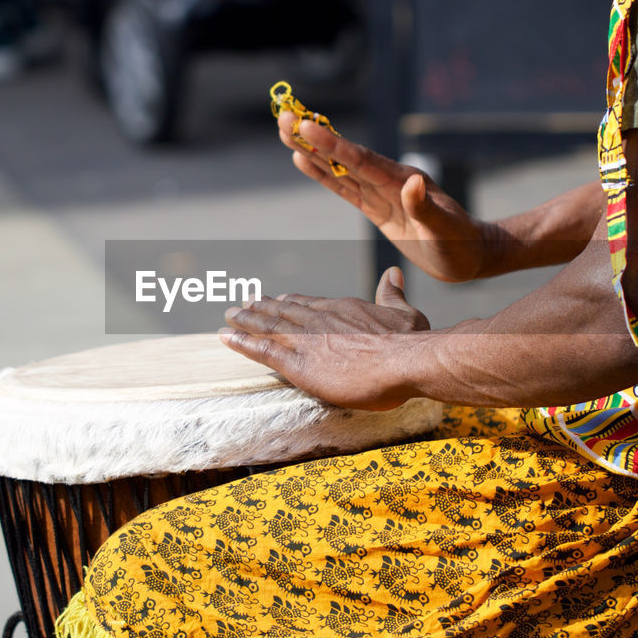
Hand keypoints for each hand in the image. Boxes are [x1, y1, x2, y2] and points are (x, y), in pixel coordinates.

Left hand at [219, 268, 428, 409]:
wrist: (406, 360)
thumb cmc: (410, 341)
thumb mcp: (405, 312)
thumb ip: (392, 293)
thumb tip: (392, 274)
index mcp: (342, 308)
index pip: (309, 304)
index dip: (290, 302)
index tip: (277, 299)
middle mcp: (319, 319)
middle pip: (283, 312)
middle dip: (261, 308)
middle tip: (242, 304)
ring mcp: (306, 340)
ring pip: (268, 327)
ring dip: (246, 321)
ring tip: (229, 316)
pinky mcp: (299, 363)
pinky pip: (263, 350)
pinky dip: (242, 342)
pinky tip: (226, 337)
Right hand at [277, 111, 487, 282]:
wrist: (469, 256)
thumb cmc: (461, 244)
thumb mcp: (445, 229)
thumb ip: (425, 207)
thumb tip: (411, 183)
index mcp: (403, 179)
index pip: (361, 160)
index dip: (333, 145)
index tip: (307, 126)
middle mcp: (389, 180)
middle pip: (345, 156)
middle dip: (314, 138)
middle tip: (284, 117)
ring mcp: (381, 193)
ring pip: (340, 169)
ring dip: (312, 151)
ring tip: (285, 130)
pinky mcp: (376, 208)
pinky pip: (344, 189)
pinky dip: (323, 175)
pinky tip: (303, 160)